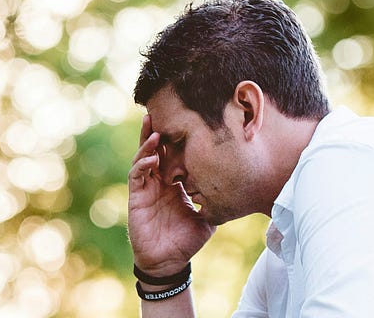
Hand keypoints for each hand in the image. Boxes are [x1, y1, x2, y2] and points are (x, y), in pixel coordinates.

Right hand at [127, 114, 214, 276]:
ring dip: (147, 143)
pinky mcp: (136, 197)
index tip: (186, 121)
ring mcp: (146, 188)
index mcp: (175, 183)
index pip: (174, 155)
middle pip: (156, 150)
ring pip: (143, 158)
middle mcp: (159, 182)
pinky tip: (152, 158)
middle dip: (157, 131)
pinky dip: (143, 164)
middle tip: (161, 111)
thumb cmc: (186, 240)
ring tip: (154, 129)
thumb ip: (216, 203)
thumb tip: (237, 190)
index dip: (177, 139)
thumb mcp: (207, 218)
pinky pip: (137, 176)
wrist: (168, 262)